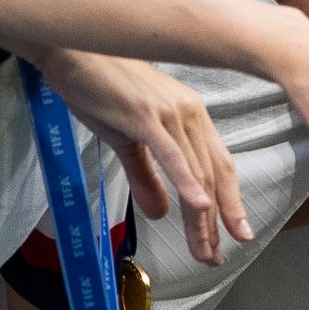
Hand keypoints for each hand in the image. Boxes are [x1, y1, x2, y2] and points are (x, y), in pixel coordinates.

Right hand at [32, 49, 248, 265]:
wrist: (73, 53)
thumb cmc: (101, 90)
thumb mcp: (127, 140)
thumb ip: (146, 176)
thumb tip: (159, 213)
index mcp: (192, 118)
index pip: (218, 168)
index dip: (229, 204)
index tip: (235, 236)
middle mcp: (190, 115)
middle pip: (212, 177)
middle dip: (217, 221)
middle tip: (215, 256)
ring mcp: (170, 114)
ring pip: (195, 172)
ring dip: (202, 216)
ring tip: (205, 248)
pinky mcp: (146, 115)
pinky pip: (171, 154)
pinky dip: (187, 182)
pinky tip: (199, 206)